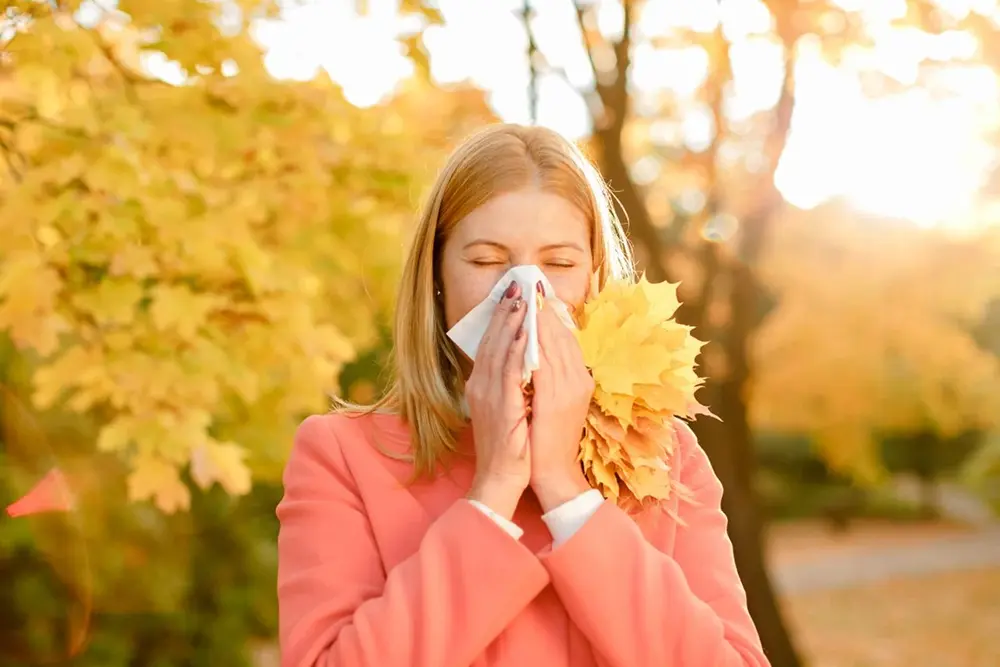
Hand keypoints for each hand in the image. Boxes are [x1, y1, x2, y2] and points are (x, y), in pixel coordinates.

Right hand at [465, 280, 530, 520]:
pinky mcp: (502, 407)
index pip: (491, 343)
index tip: (513, 295)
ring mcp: (489, 396)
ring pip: (500, 351)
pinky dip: (517, 351)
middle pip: (492, 340)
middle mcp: (481, 385)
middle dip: (506, 312)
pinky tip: (525, 334)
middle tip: (518, 285)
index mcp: (482, 384)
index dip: (501, 318)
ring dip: (511, 323)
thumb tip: (523, 359)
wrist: (501, 478)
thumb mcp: (506, 407)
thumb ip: (510, 382)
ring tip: (523, 300)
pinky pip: (509, 373)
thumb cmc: (509, 446)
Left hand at [529, 283, 593, 512]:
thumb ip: (548, 378)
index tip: (540, 294)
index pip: (567, 340)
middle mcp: (579, 381)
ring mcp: (570, 390)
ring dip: (541, 320)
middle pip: (563, 337)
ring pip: (555, 345)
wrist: (552, 474)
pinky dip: (536, 344)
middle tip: (533, 285)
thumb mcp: (550, 402)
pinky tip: (525, 329)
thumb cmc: (547, 440)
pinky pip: (545, 364)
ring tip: (528, 298)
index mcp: (579, 381)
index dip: (553, 316)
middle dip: (546, 310)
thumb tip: (535, 352)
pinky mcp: (557, 400)